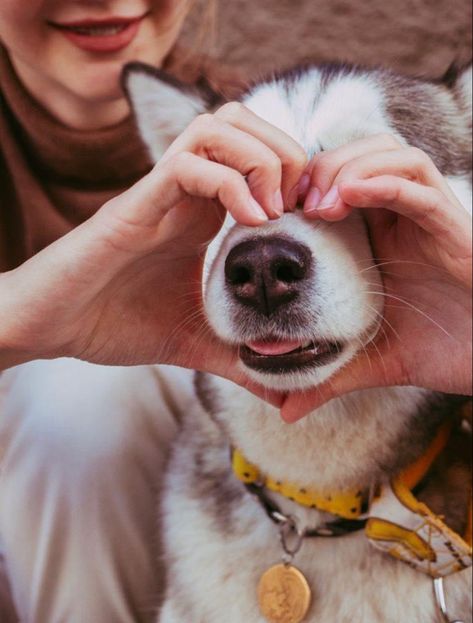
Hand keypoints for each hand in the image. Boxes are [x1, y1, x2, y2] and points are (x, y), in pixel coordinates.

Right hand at [0, 102, 305, 400]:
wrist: (51, 325)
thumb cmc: (115, 324)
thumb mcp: (197, 344)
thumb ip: (241, 360)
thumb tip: (285, 398)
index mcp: (201, 215)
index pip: (256, 156)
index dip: (295, 175)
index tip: (315, 218)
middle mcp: (184, 194)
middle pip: (242, 122)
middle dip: (286, 152)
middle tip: (300, 205)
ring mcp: (160, 194)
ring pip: (217, 126)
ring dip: (261, 157)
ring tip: (275, 209)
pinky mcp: (136, 204)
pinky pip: (186, 164)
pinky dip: (229, 181)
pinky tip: (250, 220)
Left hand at [282, 134, 471, 420]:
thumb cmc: (443, 351)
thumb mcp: (373, 361)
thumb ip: (329, 375)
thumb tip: (285, 411)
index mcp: (381, 237)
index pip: (340, 183)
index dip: (303, 186)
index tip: (270, 213)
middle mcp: (405, 218)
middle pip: (360, 155)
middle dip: (320, 168)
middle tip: (289, 203)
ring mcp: (430, 216)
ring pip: (390, 156)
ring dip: (347, 168)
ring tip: (316, 205)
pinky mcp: (454, 225)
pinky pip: (419, 186)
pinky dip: (383, 182)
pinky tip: (349, 197)